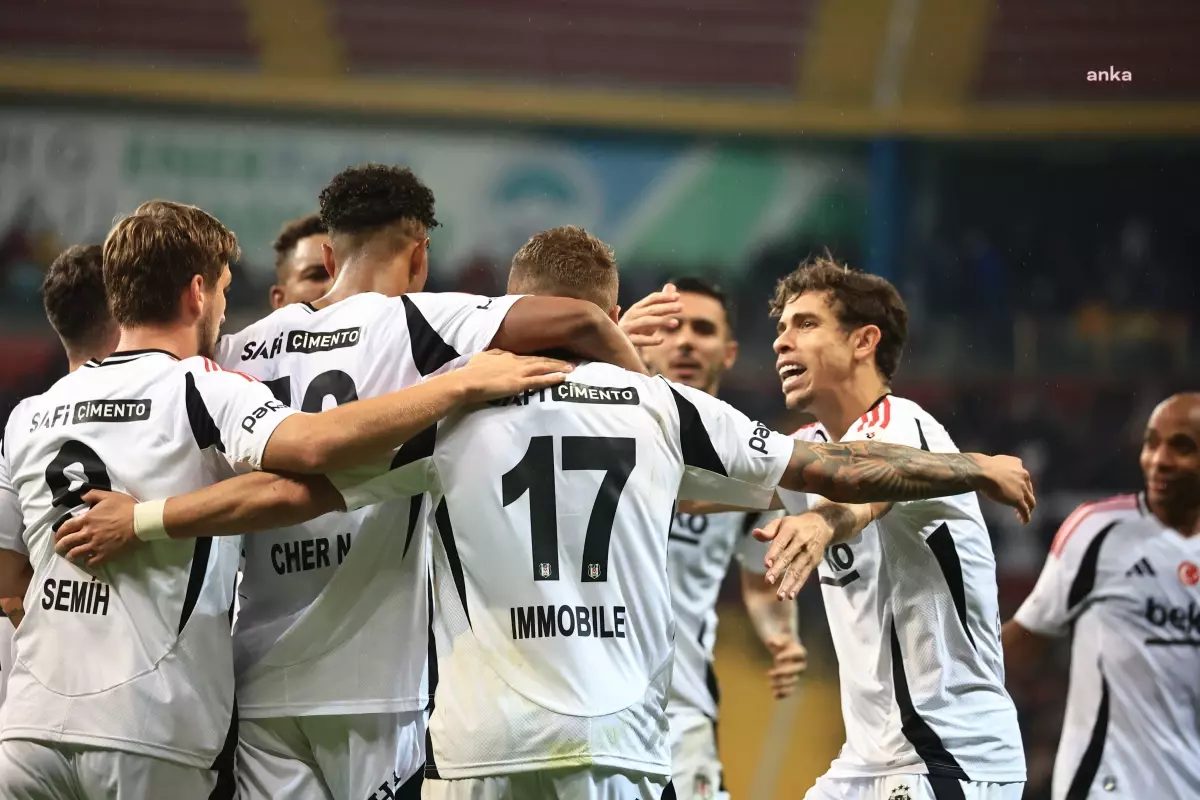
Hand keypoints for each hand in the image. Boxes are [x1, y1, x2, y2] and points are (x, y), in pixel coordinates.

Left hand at [54, 489, 139, 566]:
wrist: (140, 522)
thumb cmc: (125, 507)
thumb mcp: (108, 495)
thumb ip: (92, 494)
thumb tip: (82, 496)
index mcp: (87, 519)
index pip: (66, 527)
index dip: (59, 533)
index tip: (58, 536)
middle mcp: (87, 534)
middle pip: (67, 542)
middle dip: (60, 546)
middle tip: (59, 549)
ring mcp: (95, 545)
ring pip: (76, 554)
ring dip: (71, 555)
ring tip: (70, 557)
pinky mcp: (105, 555)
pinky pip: (91, 562)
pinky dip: (87, 563)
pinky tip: (88, 561)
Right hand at [458, 350, 573, 402]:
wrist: (466, 381)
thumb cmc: (471, 371)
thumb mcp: (483, 357)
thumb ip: (495, 355)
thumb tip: (501, 354)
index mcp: (507, 356)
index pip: (529, 357)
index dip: (543, 358)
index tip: (553, 358)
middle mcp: (516, 361)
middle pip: (540, 360)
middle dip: (556, 361)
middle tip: (572, 361)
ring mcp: (519, 372)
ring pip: (543, 368)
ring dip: (559, 367)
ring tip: (572, 368)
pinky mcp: (519, 383)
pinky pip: (539, 380)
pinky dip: (552, 378)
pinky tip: (563, 378)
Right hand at [618, 284, 682, 346]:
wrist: (613, 343)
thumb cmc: (636, 328)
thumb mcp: (647, 314)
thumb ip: (659, 302)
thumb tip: (671, 286)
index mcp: (637, 308)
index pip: (652, 299)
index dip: (664, 297)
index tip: (678, 296)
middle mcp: (632, 315)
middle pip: (651, 309)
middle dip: (666, 307)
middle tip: (681, 307)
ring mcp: (628, 328)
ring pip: (645, 322)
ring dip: (661, 321)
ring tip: (676, 323)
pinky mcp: (627, 341)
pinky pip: (639, 340)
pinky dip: (650, 340)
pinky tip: (661, 340)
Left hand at [757, 513, 834, 599]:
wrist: (822, 525)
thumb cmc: (795, 525)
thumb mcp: (781, 522)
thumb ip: (768, 530)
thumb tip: (755, 533)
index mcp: (791, 529)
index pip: (781, 542)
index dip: (774, 553)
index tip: (766, 564)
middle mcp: (801, 541)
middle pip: (788, 557)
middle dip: (778, 570)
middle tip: (768, 581)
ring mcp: (809, 553)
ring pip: (797, 570)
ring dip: (788, 583)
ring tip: (779, 595)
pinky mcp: (814, 562)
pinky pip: (804, 575)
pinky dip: (798, 586)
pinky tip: (790, 595)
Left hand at [765, 634, 806, 698]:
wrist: (784, 650)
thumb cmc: (782, 642)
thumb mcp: (780, 637)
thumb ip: (777, 638)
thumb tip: (773, 642)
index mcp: (799, 651)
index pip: (799, 654)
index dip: (789, 656)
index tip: (776, 657)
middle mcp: (800, 664)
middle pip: (797, 670)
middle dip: (783, 672)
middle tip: (769, 673)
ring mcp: (796, 674)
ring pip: (793, 682)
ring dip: (782, 684)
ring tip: (770, 684)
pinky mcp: (790, 681)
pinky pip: (790, 690)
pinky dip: (783, 694)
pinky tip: (774, 696)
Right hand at [969, 454, 1035, 522]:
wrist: (982, 471)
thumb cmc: (981, 466)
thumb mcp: (992, 463)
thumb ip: (996, 468)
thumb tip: (987, 472)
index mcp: (1016, 463)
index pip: (1022, 475)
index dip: (1020, 483)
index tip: (1015, 488)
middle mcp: (1023, 475)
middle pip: (1028, 488)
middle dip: (1025, 496)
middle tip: (1020, 502)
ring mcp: (1022, 488)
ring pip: (1030, 501)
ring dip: (1028, 508)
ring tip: (1021, 514)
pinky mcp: (1018, 500)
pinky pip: (1025, 510)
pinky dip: (1026, 517)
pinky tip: (1023, 522)